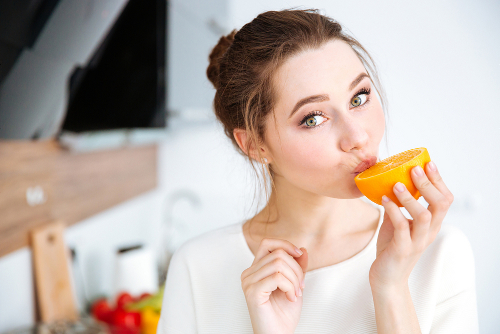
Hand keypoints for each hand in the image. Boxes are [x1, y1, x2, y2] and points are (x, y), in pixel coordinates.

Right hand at [241, 238, 307, 333]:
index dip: (286, 245)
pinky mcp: (252, 292)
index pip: (268, 243)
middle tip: (300, 287)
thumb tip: (303, 249)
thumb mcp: (294, 284)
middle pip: (278, 254)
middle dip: (296, 269)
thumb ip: (297, 267)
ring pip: (279, 264)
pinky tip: (291, 298)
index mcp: (256, 269)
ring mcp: (248, 282)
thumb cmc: (283, 314)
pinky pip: (277, 277)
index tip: (299, 255)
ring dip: (294, 279)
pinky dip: (290, 287)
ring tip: (296, 293)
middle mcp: (249, 273)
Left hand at [369, 161, 453, 290]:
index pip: (444, 199)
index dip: (438, 181)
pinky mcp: (402, 249)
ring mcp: (417, 241)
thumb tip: (388, 184)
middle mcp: (428, 232)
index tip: (428, 163)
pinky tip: (384, 201)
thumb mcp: (396, 224)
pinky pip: (401, 227)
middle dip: (428, 184)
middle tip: (414, 169)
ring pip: (424, 216)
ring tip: (396, 184)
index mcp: (431, 225)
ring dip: (410, 198)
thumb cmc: (391, 249)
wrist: (387, 278)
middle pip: (440, 204)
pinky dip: (393, 211)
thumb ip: (397, 207)